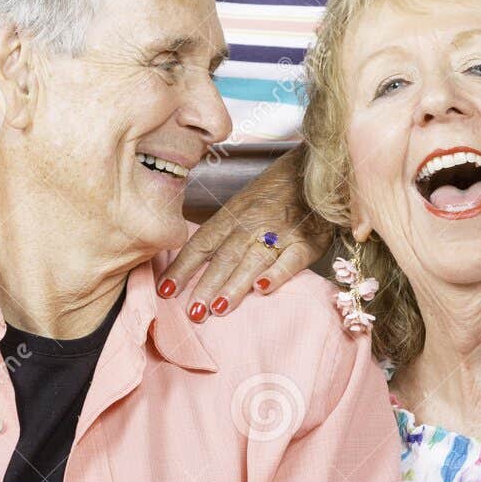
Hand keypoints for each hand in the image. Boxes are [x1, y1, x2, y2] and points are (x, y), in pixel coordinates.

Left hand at [157, 146, 333, 319]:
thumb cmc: (274, 192)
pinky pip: (291, 259)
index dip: (183, 267)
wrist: (316, 169)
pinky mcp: (308, 241)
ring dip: (234, 285)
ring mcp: (280, 232)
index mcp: (233, 215)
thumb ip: (224, 233)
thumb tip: (195, 264)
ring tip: (217, 309)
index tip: (164, 291)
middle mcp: (252, 223)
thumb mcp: (243, 205)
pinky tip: (262, 289)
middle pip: (224, 256)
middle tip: (191, 312)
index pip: (202, 243)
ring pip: (253, 260)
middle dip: (206, 285)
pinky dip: (277, 273)